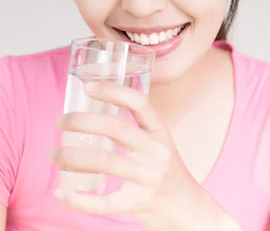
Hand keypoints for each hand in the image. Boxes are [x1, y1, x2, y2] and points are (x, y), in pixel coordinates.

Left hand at [49, 81, 215, 229]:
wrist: (190, 209)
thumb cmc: (169, 175)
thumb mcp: (161, 146)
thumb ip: (138, 133)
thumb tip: (97, 118)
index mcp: (161, 133)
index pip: (139, 103)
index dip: (114, 91)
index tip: (88, 87)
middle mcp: (157, 151)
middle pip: (116, 128)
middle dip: (82, 121)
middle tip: (60, 121)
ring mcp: (150, 177)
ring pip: (104, 162)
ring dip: (72, 157)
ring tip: (54, 155)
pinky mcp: (140, 202)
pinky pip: (104, 202)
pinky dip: (78, 199)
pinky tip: (62, 194)